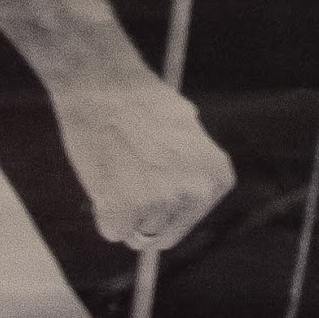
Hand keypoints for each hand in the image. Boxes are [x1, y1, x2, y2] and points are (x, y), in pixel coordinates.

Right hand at [50, 54, 233, 255]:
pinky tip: (103, 178)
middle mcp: (196, 191)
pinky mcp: (126, 209)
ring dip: (121, 210)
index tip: (149, 178)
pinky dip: (102, 212)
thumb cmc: (138, 101)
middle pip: (162, 235)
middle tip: (126, 178)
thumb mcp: (185, 131)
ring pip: (135, 233)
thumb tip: (178, 198)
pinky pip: (112, 230)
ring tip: (116, 169)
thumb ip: (189, 169)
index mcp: (216, 176)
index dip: (163, 206)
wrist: (104, 82)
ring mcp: (162, 202)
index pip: (186, 221)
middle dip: (142, 216)